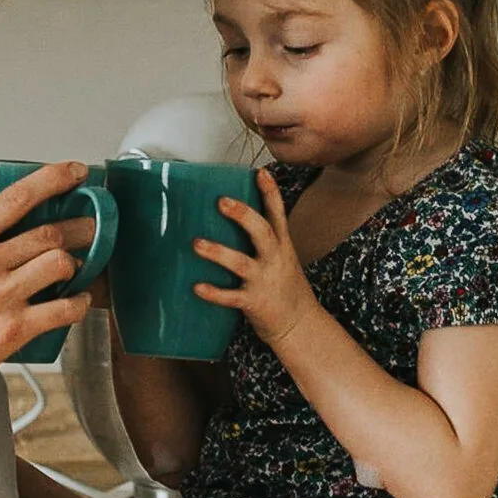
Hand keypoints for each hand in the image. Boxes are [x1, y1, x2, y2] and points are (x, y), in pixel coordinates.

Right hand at [0, 162, 93, 417]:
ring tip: (83, 266)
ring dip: (79, 264)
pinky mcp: (14, 330)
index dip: (52, 179)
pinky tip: (81, 301)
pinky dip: (80, 303)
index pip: (14, 199)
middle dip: (79, 227)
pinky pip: (63, 309)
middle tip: (91, 227)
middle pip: (48, 233)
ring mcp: (0, 297)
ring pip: (60, 265)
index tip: (74, 172)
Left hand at [192, 169, 317, 347]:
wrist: (300, 325)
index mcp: (282, 246)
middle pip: (263, 232)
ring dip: (219, 252)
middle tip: (221, 201)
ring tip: (197, 243)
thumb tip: (234, 215)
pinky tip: (197, 287)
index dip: (271, 192)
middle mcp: (274, 260)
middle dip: (244, 215)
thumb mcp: (282, 258)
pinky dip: (214, 292)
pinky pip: (232, 297)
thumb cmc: (284, 288)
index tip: (262, 172)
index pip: (278, 214)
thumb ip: (263, 239)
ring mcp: (264, 281)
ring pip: (242, 263)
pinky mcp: (254, 303)